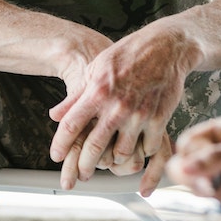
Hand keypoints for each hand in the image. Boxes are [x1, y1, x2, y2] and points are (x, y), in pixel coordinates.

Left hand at [49, 26, 193, 192]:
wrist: (166, 47)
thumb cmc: (129, 55)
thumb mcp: (96, 68)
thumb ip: (76, 94)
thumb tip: (55, 115)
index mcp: (98, 91)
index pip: (71, 125)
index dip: (60, 145)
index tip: (56, 156)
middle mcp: (117, 106)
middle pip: (94, 148)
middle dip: (83, 166)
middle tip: (82, 173)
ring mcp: (139, 114)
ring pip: (121, 154)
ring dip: (114, 161)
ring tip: (110, 161)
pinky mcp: (159, 119)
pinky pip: (147, 148)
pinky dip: (141, 152)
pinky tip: (136, 149)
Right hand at [166, 117, 220, 206]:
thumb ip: (216, 158)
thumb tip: (185, 168)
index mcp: (220, 133)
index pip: (188, 144)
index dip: (191, 155)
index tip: (201, 163)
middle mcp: (218, 154)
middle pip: (185, 168)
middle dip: (197, 178)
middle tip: (211, 185)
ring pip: (198, 188)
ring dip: (218, 188)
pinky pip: (214, 201)